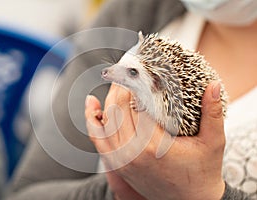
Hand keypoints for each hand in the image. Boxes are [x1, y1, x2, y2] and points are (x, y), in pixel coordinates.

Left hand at [85, 82, 225, 199]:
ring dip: (108, 98)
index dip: (138, 81)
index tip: (140, 66)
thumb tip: (213, 85)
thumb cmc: (201, 173)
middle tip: (128, 68)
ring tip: (116, 80)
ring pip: (105, 120)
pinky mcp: (117, 164)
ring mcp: (121, 160)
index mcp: (152, 145)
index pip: (137, 102)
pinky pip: (97, 139)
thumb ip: (213, 113)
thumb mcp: (212, 143)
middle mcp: (131, 152)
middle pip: (118, 108)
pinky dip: (92, 121)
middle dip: (122, 85)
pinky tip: (92, 105)